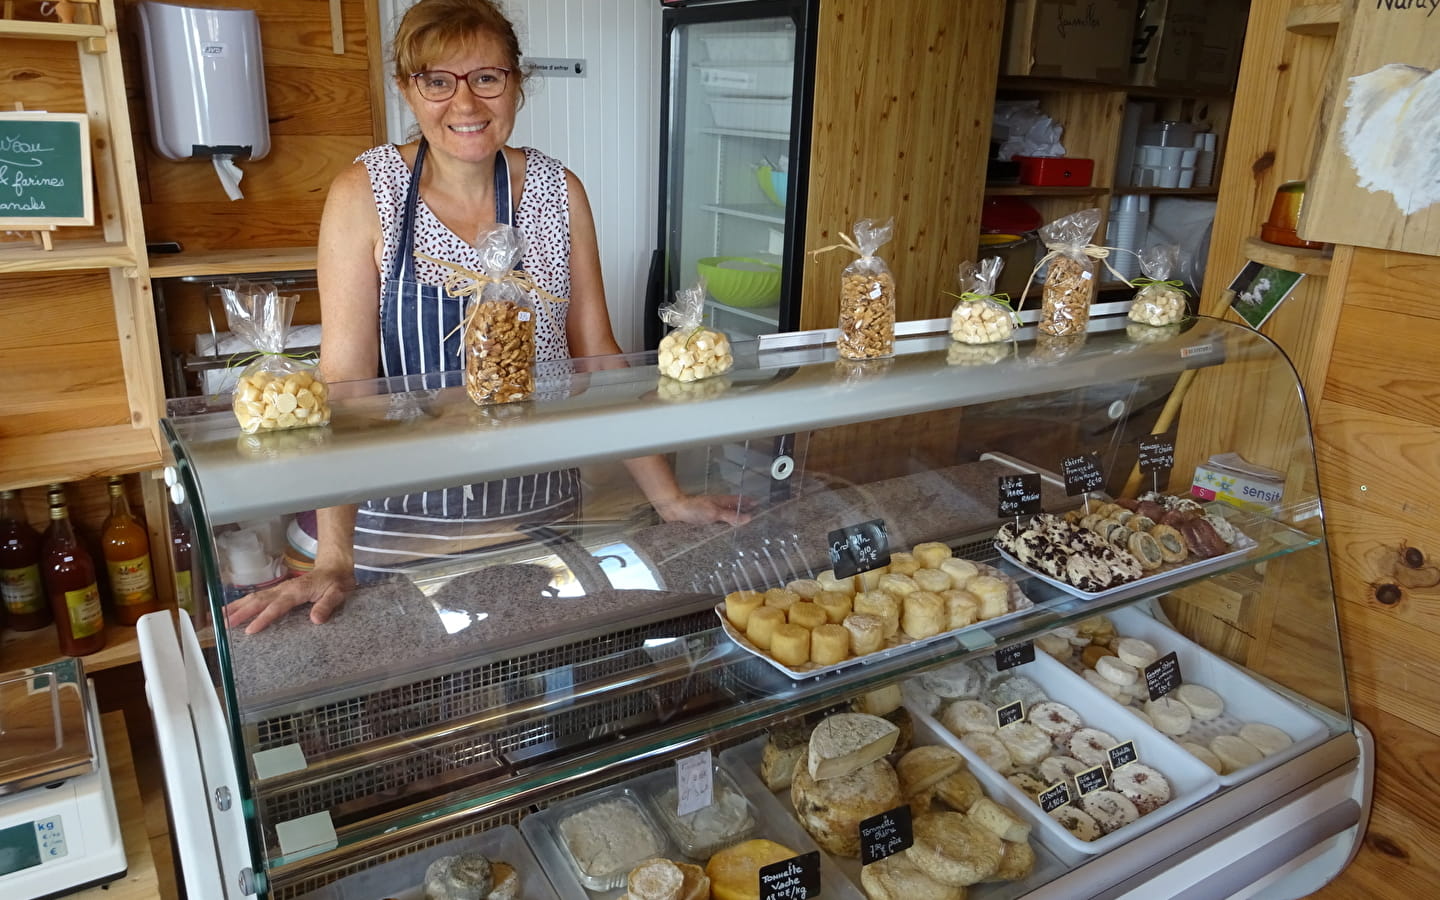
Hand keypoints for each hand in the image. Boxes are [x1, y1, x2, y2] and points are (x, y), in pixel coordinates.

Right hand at [223, 565, 355, 634]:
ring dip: (237, 607)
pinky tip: (232, 611)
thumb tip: (316, 619)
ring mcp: (279, 589)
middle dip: (241, 612)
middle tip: (224, 624)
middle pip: (259, 600)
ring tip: (219, 618)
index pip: (277, 606)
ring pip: (254, 597)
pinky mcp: (277, 592)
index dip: (263, 618)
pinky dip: (243, 604)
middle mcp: (284, 589)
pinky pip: (257, 598)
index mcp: (297, 591)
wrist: (335, 567)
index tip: (250, 630)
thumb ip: (327, 605)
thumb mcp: (338, 593)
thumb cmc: (336, 582)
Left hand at [654, 494, 754, 525]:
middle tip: (755, 520)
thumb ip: (730, 516)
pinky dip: (723, 528)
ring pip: (725, 517)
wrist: (673, 510)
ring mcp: (710, 514)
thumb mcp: (714, 513)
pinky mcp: (703, 522)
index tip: (760, 505)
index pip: (739, 501)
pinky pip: (717, 525)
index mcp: (722, 502)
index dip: (749, 502)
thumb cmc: (693, 509)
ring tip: (743, 530)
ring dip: (733, 522)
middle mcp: (717, 507)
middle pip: (734, 509)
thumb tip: (748, 518)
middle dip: (743, 513)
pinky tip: (724, 536)